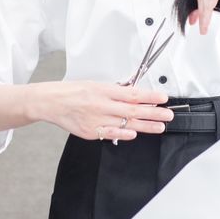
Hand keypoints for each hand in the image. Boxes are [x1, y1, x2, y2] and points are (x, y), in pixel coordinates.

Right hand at [40, 81, 173, 141]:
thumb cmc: (73, 91)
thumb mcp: (96, 84)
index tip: (163, 98)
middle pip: (133, 110)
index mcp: (104, 90)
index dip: (150, 96)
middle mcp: (102, 105)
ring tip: (159, 126)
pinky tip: (135, 134)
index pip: (132, 94)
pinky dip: (123, 134)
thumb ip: (114, 91)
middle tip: (168, 115)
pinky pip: (110, 133)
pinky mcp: (90, 131)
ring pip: (125, 123)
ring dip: (145, 126)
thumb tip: (134, 94)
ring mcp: (96, 119)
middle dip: (153, 113)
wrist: (51, 102)